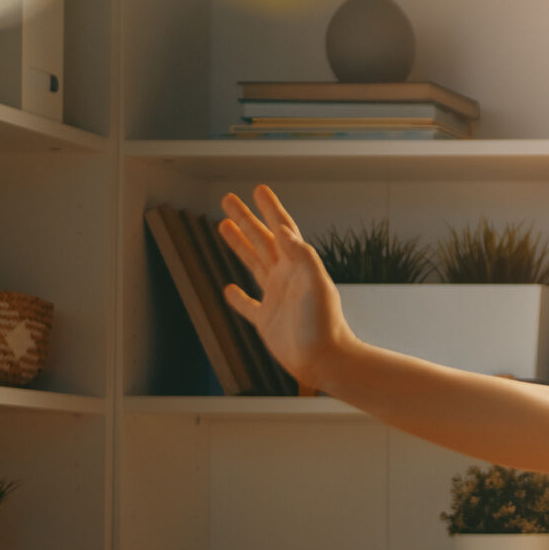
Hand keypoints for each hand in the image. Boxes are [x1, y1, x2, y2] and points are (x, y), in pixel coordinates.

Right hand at [214, 184, 353, 390]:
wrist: (325, 360)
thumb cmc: (324, 323)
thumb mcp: (316, 283)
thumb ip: (302, 256)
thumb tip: (284, 231)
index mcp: (298, 266)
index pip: (283, 229)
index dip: (271, 209)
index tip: (258, 189)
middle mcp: (286, 278)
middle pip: (262, 240)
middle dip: (246, 219)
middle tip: (228, 199)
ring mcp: (275, 298)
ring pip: (252, 263)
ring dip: (238, 244)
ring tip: (223, 225)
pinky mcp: (266, 321)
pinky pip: (247, 305)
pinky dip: (237, 296)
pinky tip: (229, 288)